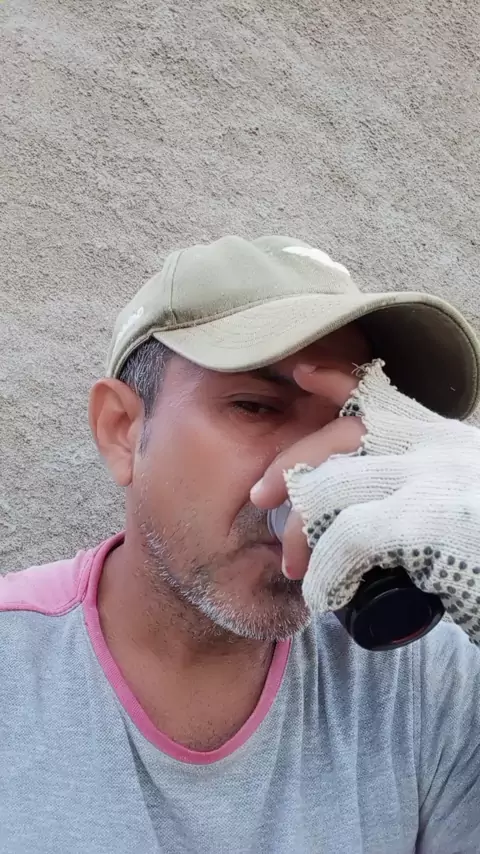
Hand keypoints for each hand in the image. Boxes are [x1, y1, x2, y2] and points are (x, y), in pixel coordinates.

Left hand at [260, 360, 479, 644]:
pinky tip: (323, 595)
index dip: (335, 379)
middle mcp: (437, 447)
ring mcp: (433, 479)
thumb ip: (426, 491)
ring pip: (335, 487)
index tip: (299, 370)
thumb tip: (377, 519)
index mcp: (443, 438)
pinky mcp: (428, 520)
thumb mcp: (467, 500)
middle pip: (340, 436)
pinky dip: (326, 571)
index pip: (380, 393)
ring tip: (298, 570)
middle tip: (260, 498)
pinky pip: (349, 537)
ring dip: (303, 532)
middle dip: (291, 465)